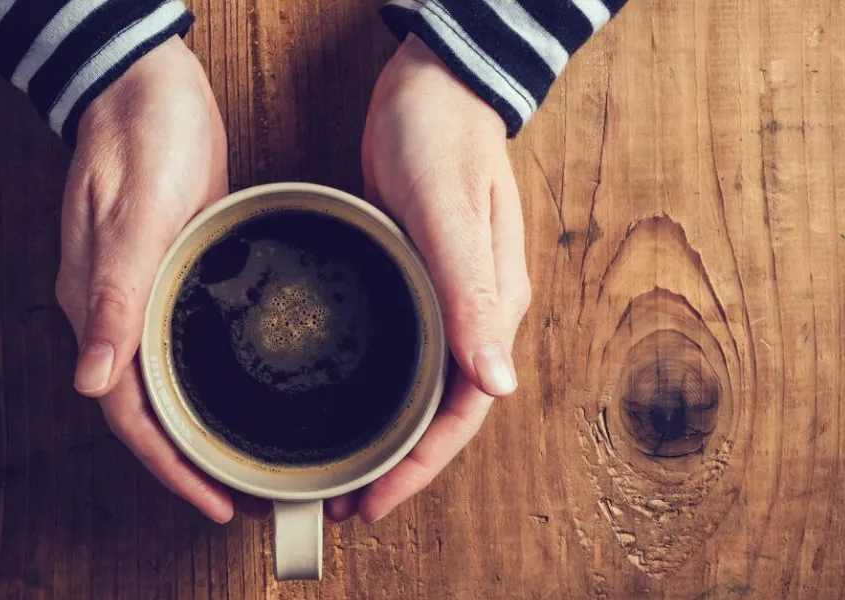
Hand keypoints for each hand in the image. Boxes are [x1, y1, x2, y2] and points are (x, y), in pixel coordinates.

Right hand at [55, 37, 237, 522]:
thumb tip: (92, 381)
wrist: (147, 85)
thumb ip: (114, 298)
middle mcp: (115, 309)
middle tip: (240, 492)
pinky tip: (237, 388)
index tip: (212, 500)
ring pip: (164, 380)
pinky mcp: (169, 270)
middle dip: (187, 459)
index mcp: (98, 305)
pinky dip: (206, 378)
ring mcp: (141, 291)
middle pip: (146, 407)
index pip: (127, 412)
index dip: (168, 465)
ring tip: (242, 458)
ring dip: (199, 425)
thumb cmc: (140, 137)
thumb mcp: (134, 216)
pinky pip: (181, 343)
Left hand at [327, 36, 531, 522]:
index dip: (421, 464)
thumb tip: (498, 384)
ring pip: (427, 389)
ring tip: (346, 470)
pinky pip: (410, 354)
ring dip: (392, 435)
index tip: (376, 500)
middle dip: (403, 465)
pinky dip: (383, 390)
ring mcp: (452, 298)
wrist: (434, 82)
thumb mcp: (446, 212)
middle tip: (348, 503)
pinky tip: (352, 402)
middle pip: (446, 412)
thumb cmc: (440, 136)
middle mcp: (479, 312)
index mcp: (493, 305)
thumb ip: (471, 295)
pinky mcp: (424, 279)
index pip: (464, 409)